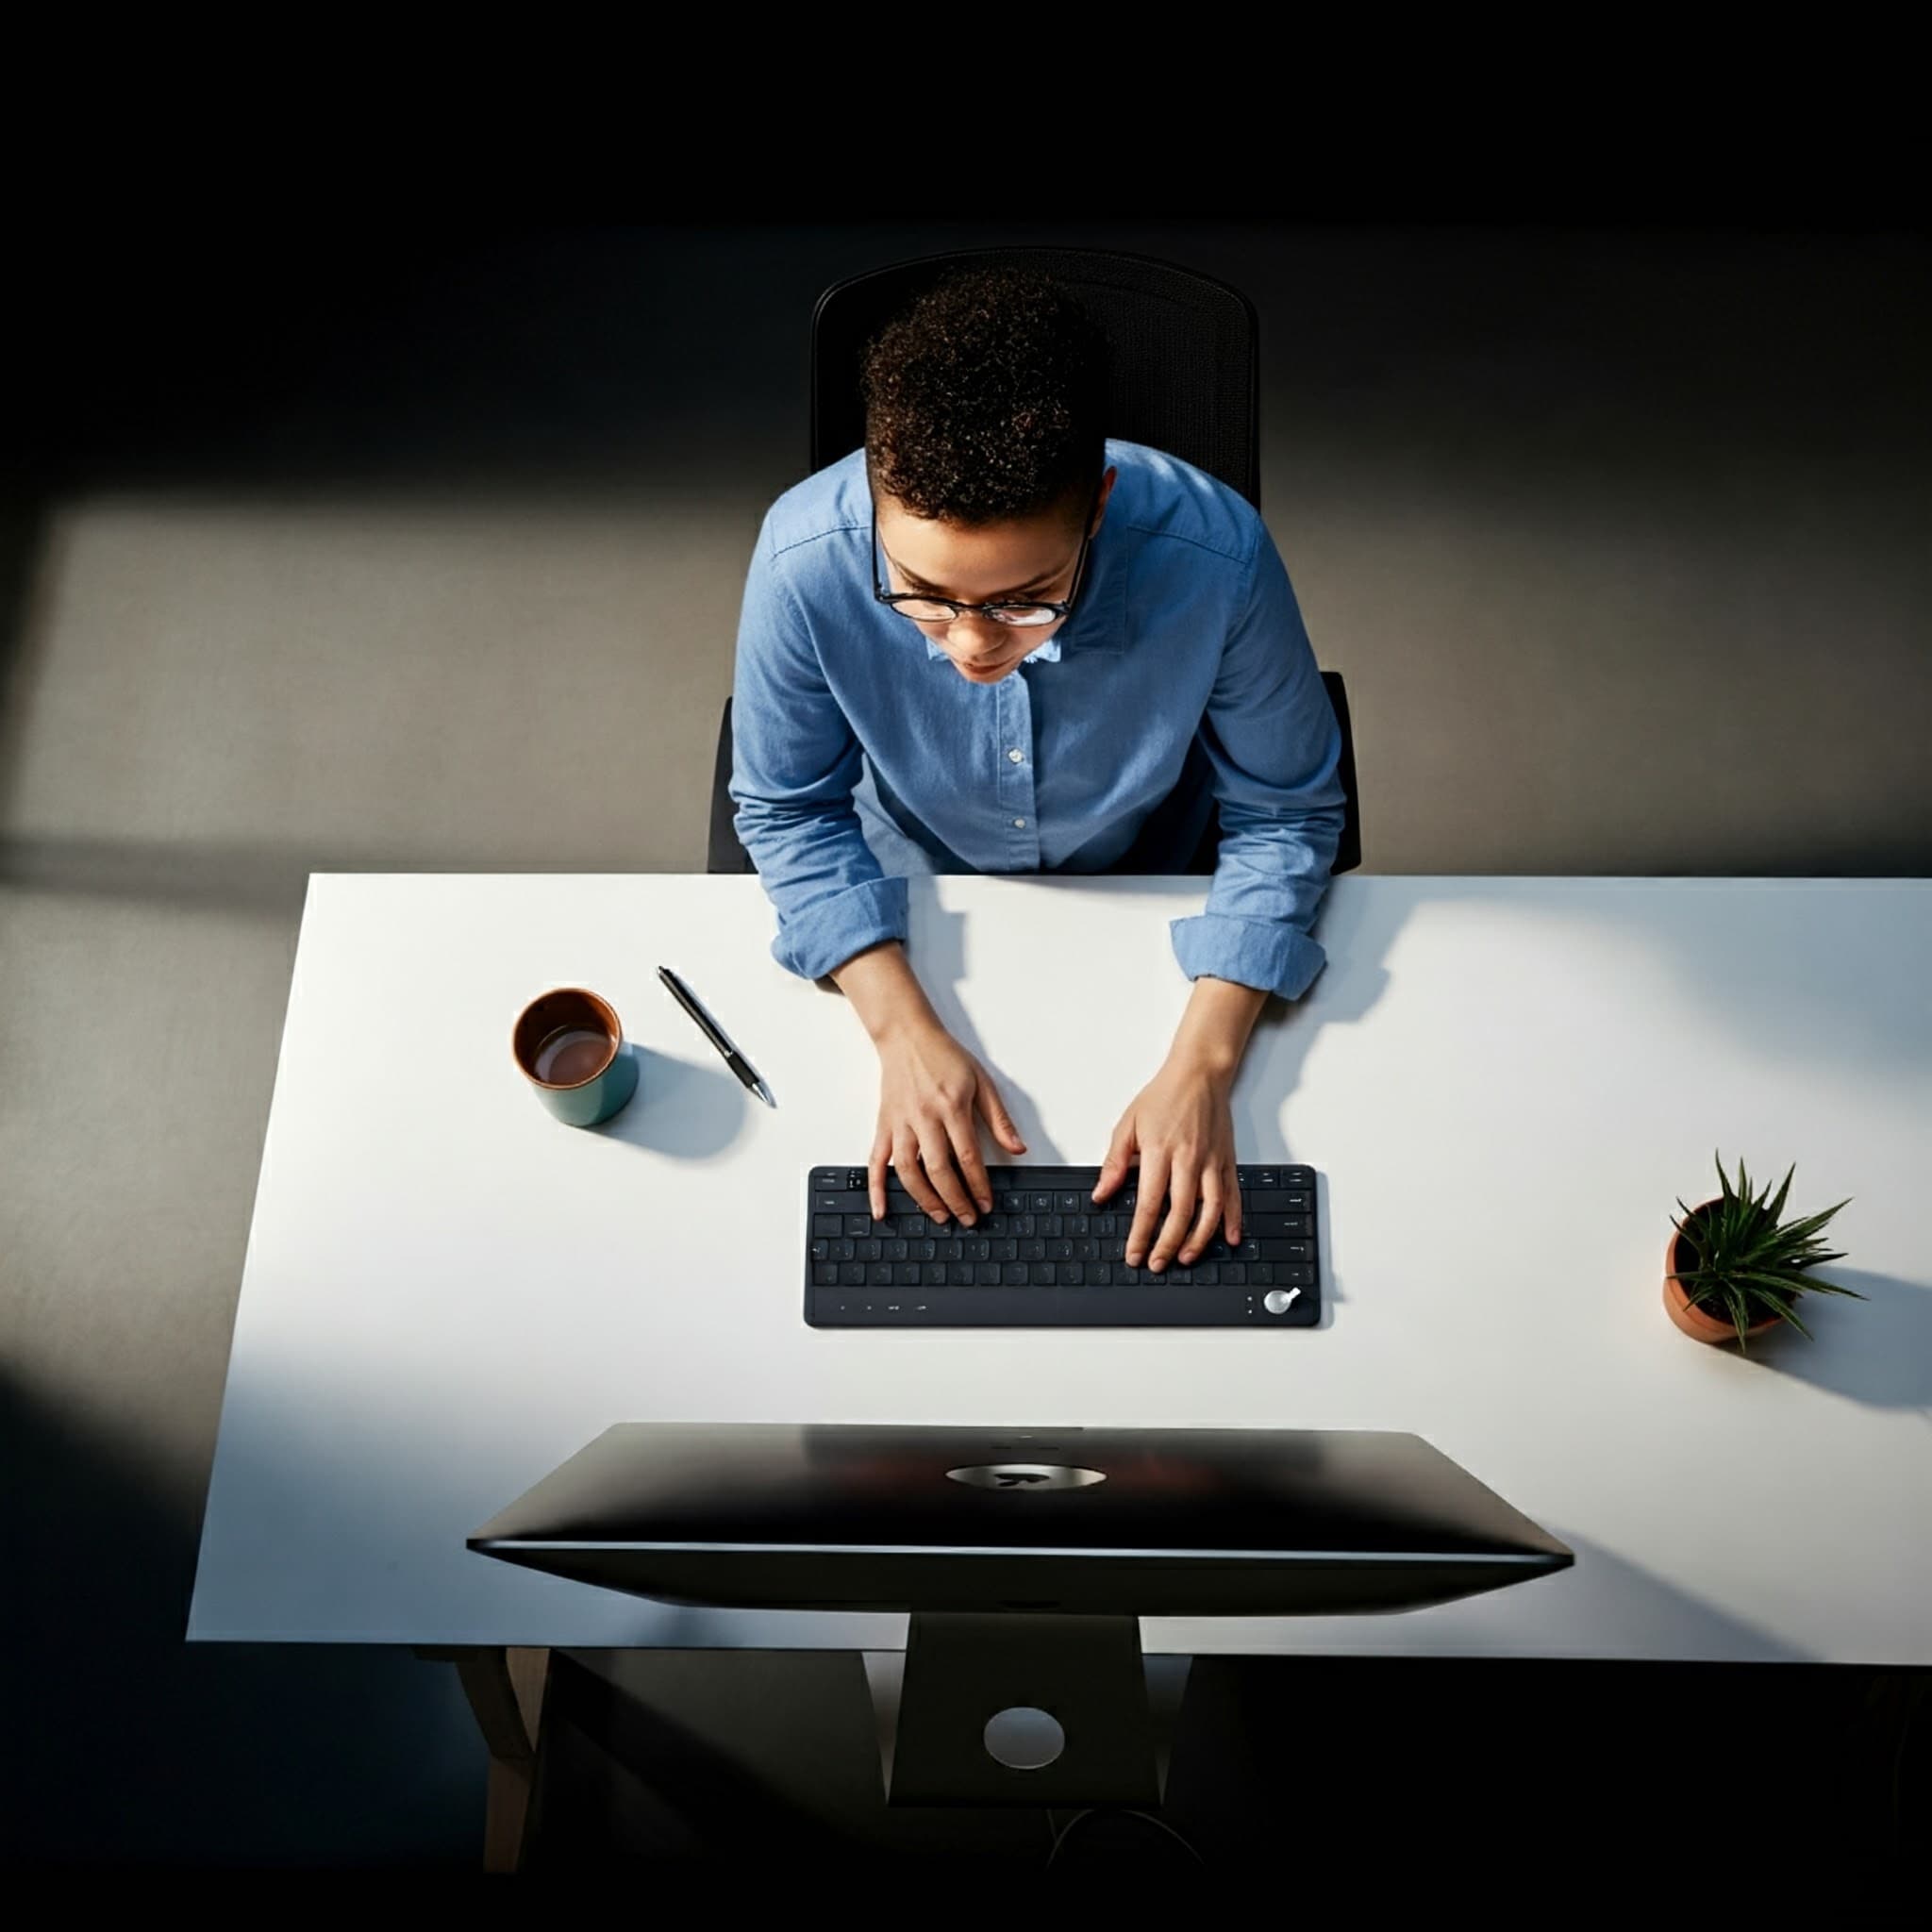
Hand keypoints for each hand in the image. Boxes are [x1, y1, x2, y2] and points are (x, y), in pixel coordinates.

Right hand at [870, 1016, 1025, 1225]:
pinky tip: (881, 1211)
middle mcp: (924, 1117)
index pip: (968, 1156)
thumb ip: (999, 1119)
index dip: (978, 1185)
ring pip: (908, 1171)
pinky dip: (876, 1190)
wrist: (907, 1036)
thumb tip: (1018, 1147)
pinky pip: (876, 1162)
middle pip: (939, 1169)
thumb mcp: (981, 1082)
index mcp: (951, 1106)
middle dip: (955, 1200)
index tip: (986, 1203)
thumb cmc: (944, 1056)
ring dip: (924, 1199)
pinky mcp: (884, 1125)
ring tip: (940, 1216)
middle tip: (967, 1218)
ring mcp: (901, 1123)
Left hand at [1094, 1053, 1241, 1271]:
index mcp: (1159, 1152)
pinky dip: (1233, 1220)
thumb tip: (1101, 1194)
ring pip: (1209, 1211)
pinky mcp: (1227, 1161)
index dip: (1140, 1234)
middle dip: (1167, 1245)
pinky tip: (1228, 1239)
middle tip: (1157, 1263)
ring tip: (1186, 1257)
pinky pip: (1233, 1196)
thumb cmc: (1163, 1097)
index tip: (1134, 1254)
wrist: (1199, 1074)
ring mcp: (1212, 1162)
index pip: (1148, 1204)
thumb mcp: (1128, 1124)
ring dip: (1198, 1239)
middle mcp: (1189, 1160)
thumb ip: (1115, 1162)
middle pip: (1180, 1214)